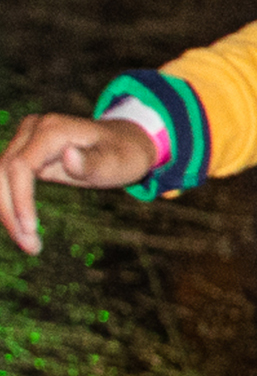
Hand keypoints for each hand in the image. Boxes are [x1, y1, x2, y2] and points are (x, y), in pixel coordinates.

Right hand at [1, 113, 158, 255]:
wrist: (126, 143)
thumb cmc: (125, 154)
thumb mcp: (117, 162)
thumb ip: (92, 162)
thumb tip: (68, 156)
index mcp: (53, 128)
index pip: (20, 165)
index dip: (20, 199)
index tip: (30, 229)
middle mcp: (33, 129)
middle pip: (2, 173)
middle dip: (10, 212)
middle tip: (29, 246)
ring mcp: (25, 139)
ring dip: (8, 214)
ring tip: (29, 244)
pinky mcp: (23, 154)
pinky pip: (6, 182)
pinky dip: (12, 207)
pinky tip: (23, 229)